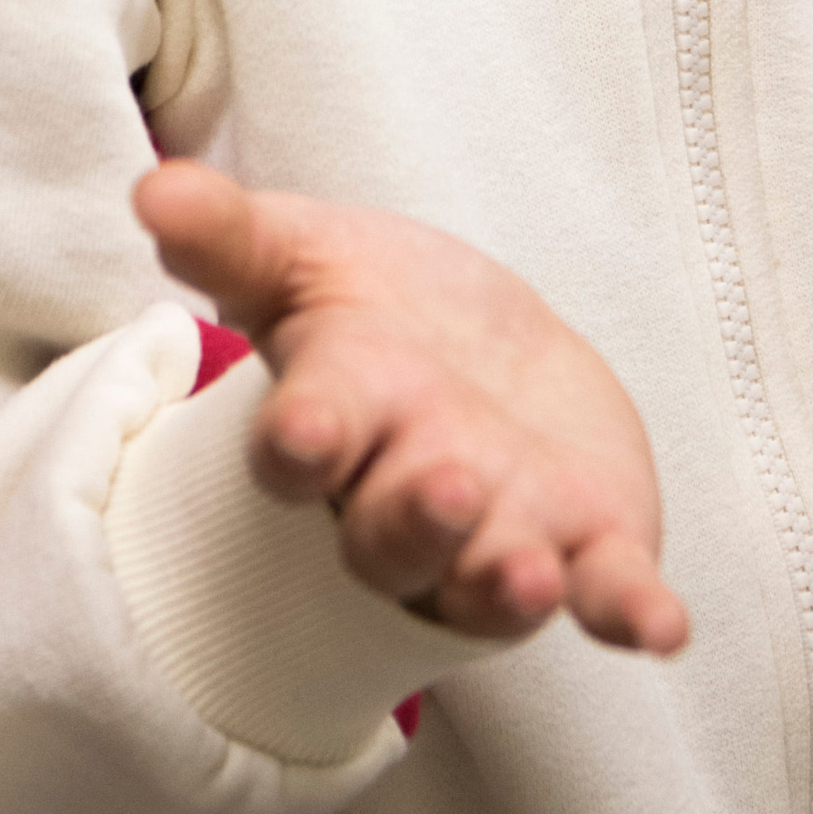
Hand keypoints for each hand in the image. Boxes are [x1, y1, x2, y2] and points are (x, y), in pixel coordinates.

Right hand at [136, 162, 687, 658]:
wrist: (481, 355)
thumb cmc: (377, 316)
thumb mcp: (304, 254)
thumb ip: (232, 233)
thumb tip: (153, 186)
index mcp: (338, 421)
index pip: (301, 450)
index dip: (300, 445)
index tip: (301, 434)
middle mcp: (406, 497)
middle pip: (393, 537)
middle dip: (418, 516)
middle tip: (447, 480)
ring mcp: (497, 534)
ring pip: (485, 581)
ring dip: (506, 582)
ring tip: (531, 571)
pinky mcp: (586, 548)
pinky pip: (603, 592)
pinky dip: (628, 611)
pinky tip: (659, 626)